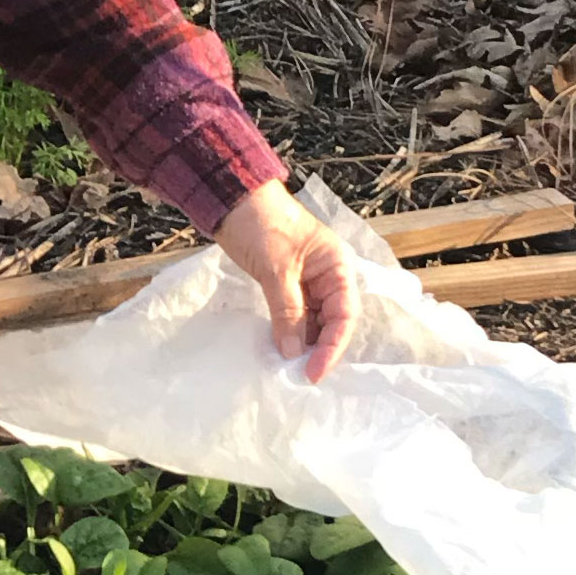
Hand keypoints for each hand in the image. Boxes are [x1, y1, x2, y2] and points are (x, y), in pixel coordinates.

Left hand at [212, 179, 359, 383]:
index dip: (332, 347)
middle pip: (332, 322)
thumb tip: (293, 352)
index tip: (312, 373)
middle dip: (318, 349)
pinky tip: (279, 348)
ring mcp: (308, 280)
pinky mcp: (288, 283)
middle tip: (299, 376)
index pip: (344, 315)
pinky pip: (295, 314)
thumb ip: (288, 312)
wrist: (231, 199)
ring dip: (303, 343)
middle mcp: (328, 275)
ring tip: (288, 368)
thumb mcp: (277, 270)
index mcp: (337, 266)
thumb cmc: (261, 225)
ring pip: (313, 321)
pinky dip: (289, 332)